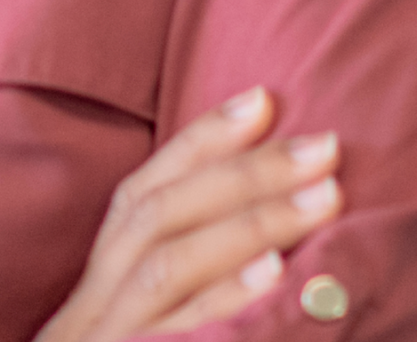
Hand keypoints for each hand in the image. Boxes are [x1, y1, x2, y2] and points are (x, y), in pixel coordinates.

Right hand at [34, 87, 342, 340]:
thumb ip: (179, 289)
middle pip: (157, 215)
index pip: (142, 192)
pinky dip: (220, 302)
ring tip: (322, 198)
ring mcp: (108, 340)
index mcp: (98, 288)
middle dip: (242, 172)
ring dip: (248, 224)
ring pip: (166, 265)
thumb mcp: (135, 334)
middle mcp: (93, 308)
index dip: (200, 141)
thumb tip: (265, 248)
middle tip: (323, 146)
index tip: (264, 99)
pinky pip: (173, 335)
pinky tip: (270, 277)